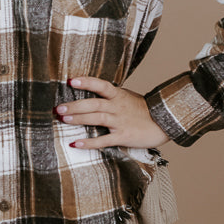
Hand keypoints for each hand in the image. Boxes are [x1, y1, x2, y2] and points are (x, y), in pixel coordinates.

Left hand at [55, 76, 170, 149]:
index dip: (86, 82)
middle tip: (58, 108)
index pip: (101, 85)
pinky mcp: (123, 136)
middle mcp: (118, 107)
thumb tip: (93, 95)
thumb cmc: (145, 111)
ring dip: (78, 118)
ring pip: (96, 118)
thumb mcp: (129, 98)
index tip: (70, 81)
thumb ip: (112, 97)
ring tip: (63, 119)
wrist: (166, 122)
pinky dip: (89, 142)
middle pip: (93, 104)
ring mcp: (121, 122)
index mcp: (119, 96)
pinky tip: (76, 143)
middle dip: (74, 105)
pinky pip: (104, 140)